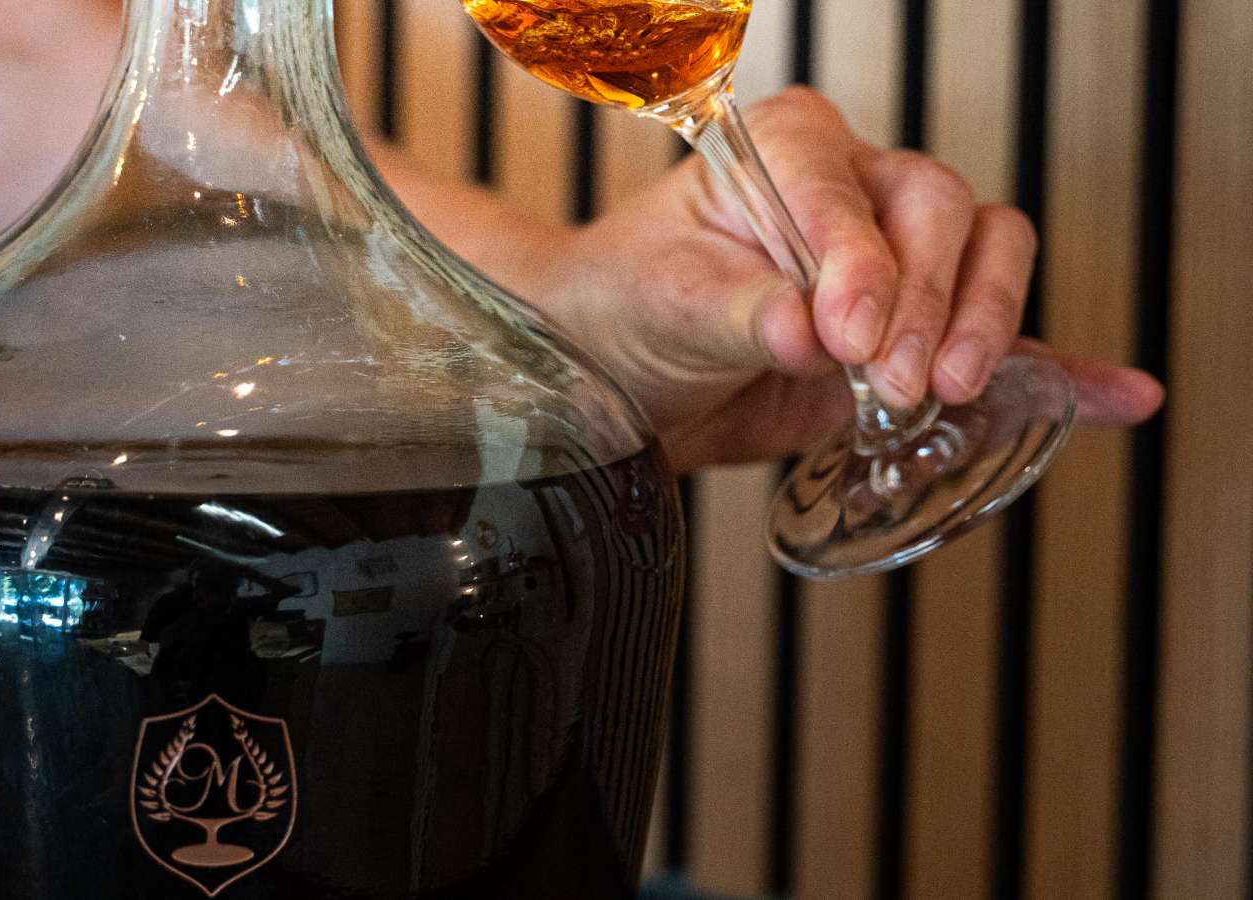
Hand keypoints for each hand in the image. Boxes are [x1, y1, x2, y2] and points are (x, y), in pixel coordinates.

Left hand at [531, 86, 1163, 473]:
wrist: (622, 371)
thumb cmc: (629, 304)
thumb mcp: (665, 302)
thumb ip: (742, 313)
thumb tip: (812, 333)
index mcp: (785, 151)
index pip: (845, 186)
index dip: (857, 260)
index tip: (844, 333)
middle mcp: (855, 191)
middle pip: (938, 212)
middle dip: (925, 300)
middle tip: (890, 376)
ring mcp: (898, 259)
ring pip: (985, 256)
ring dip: (982, 323)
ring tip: (947, 389)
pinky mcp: (915, 334)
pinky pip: (1000, 341)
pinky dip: (1054, 369)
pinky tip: (1109, 395)